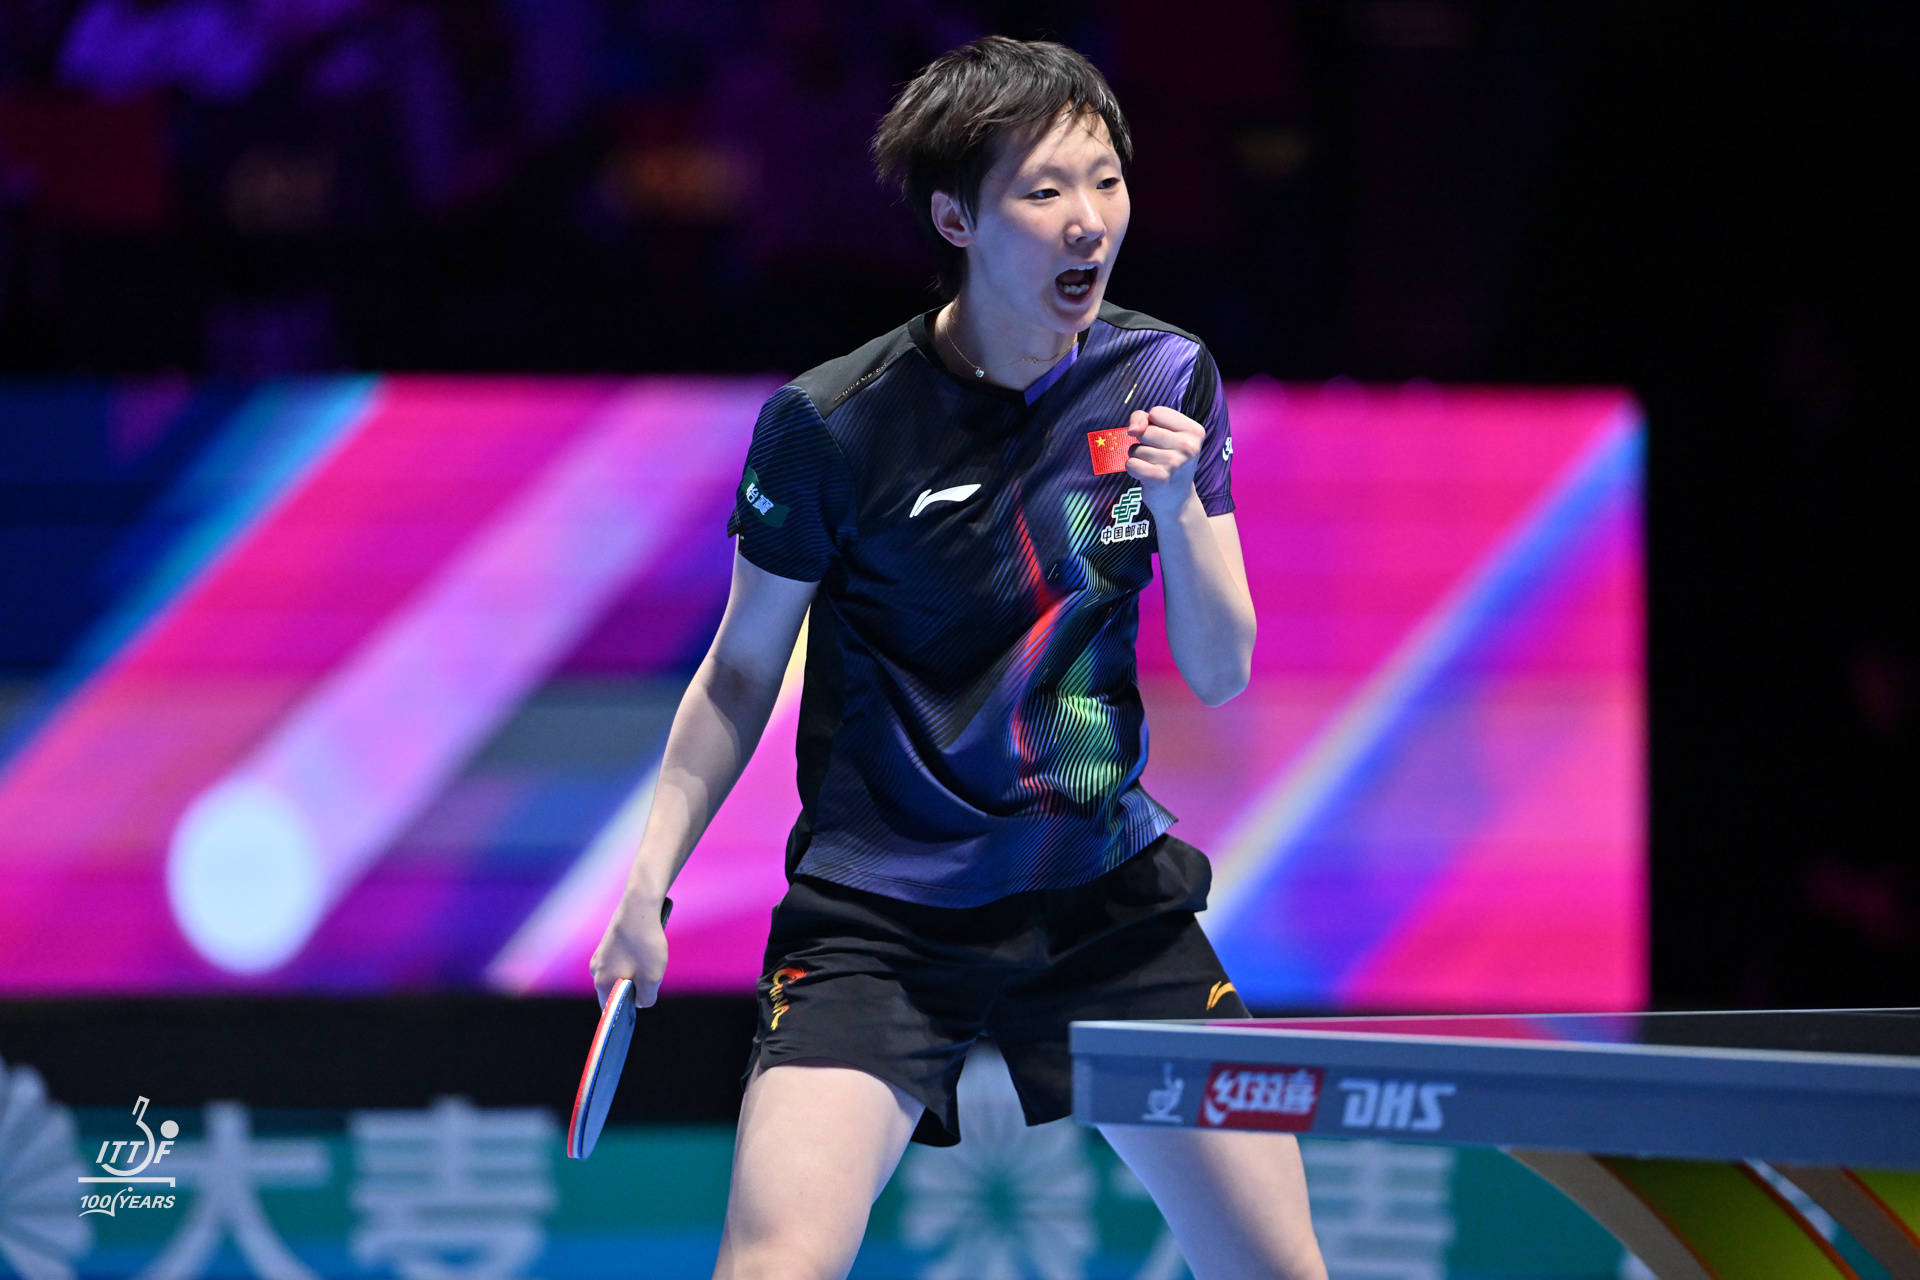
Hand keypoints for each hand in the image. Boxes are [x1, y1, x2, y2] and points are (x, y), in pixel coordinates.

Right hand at [589, 891, 669, 1008]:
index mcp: (602, 983)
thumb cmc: (645, 944)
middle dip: (634, 990)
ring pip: (621, 973)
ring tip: (651, 960)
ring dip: (636, 972)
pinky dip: (635, 959)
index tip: (638, 1010)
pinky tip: (646, 948)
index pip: (609, 1009)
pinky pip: (622, 959)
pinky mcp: (608, 942)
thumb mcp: (652, 979)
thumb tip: (640, 1002)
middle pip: (616, 991)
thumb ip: (645, 1000)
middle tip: (651, 979)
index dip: (624, 1013)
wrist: (639, 905)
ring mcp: (600, 955)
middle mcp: (595, 970)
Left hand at [1124, 405, 1202, 516]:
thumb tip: (1133, 429)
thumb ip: (1144, 419)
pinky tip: (1146, 475)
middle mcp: (1189, 446)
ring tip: (1154, 466)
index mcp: (1195, 431)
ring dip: (1139, 457)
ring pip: (1137, 448)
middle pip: (1145, 430)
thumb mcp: (1164, 433)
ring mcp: (1175, 463)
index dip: (1151, 424)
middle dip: (1144, 442)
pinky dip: (1132, 468)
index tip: (1162, 438)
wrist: (1177, 499)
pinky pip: (1131, 463)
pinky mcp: (1159, 478)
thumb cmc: (1168, 460)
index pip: (1157, 412)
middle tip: (1158, 456)